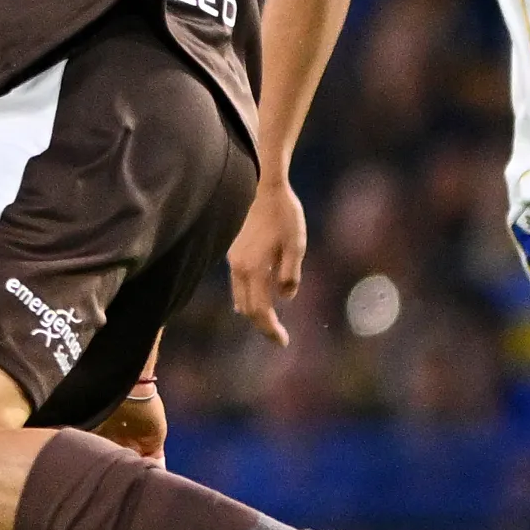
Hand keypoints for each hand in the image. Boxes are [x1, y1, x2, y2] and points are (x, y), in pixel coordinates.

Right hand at [225, 179, 308, 345]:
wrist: (262, 187)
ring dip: (255, 312)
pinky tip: (261, 298)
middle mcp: (239, 269)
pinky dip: (249, 298)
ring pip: (240, 298)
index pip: (261, 311)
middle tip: (279, 337)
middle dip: (263, 325)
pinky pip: (238, 285)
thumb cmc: (284, 214)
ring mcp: (233, 261)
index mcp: (254, 269)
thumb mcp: (296, 245)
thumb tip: (285, 298)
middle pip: (247, 309)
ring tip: (271, 321)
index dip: (271, 330)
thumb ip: (290, 274)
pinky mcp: (233, 253)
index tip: (283, 343)